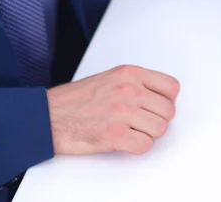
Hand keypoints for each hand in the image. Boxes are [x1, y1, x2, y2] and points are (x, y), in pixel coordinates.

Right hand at [46, 65, 179, 154]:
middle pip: (168, 111)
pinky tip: (125, 141)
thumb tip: (161, 97)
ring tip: (131, 131)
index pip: (172, 87)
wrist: (48, 115)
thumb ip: (137, 83)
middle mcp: (129, 90)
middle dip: (158, 120)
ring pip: (160, 129)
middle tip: (142, 123)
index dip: (167, 100)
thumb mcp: (111, 77)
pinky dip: (137, 147)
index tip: (157, 106)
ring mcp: (122, 112)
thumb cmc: (77, 99)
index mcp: (130, 73)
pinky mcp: (114, 134)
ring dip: (148, 134)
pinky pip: (145, 146)